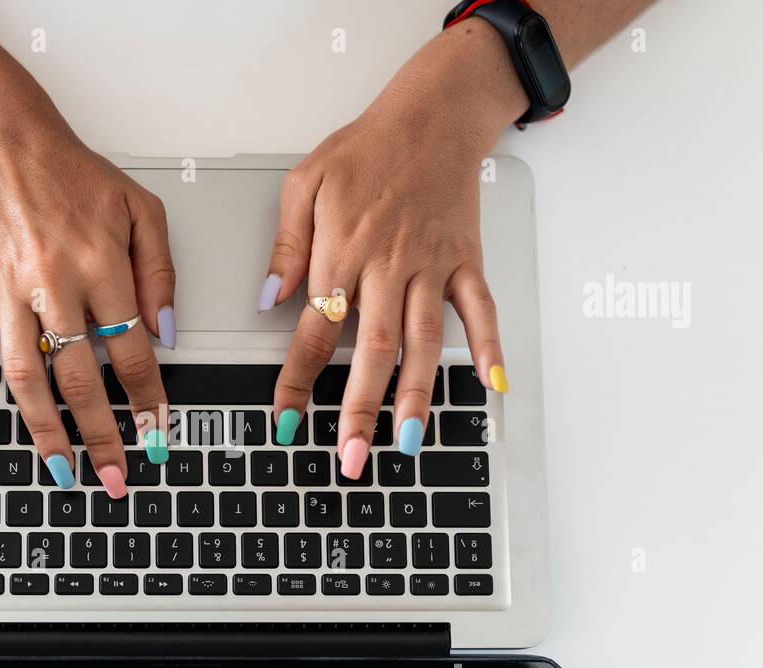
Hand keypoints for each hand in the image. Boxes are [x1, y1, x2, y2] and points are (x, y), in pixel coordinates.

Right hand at [0, 117, 176, 492]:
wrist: (7, 142)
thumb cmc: (76, 175)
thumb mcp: (142, 210)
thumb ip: (160, 273)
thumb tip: (166, 334)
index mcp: (102, 264)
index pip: (131, 351)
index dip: (147, 399)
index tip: (156, 433)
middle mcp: (54, 283)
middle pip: (81, 378)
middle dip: (101, 436)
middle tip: (114, 476)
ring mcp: (7, 290)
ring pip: (26, 375)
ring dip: (44, 430)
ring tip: (59, 470)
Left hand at [258, 42, 513, 477]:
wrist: (432, 115)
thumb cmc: (366, 148)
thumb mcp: (305, 182)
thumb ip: (286, 244)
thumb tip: (270, 297)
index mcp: (342, 252)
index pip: (313, 330)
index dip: (297, 380)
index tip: (286, 421)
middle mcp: (388, 266)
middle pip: (371, 349)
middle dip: (359, 408)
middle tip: (351, 457)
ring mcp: (431, 266)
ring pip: (423, 341)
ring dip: (417, 396)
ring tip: (411, 442)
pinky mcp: (465, 260)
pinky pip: (479, 310)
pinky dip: (489, 348)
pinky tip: (491, 386)